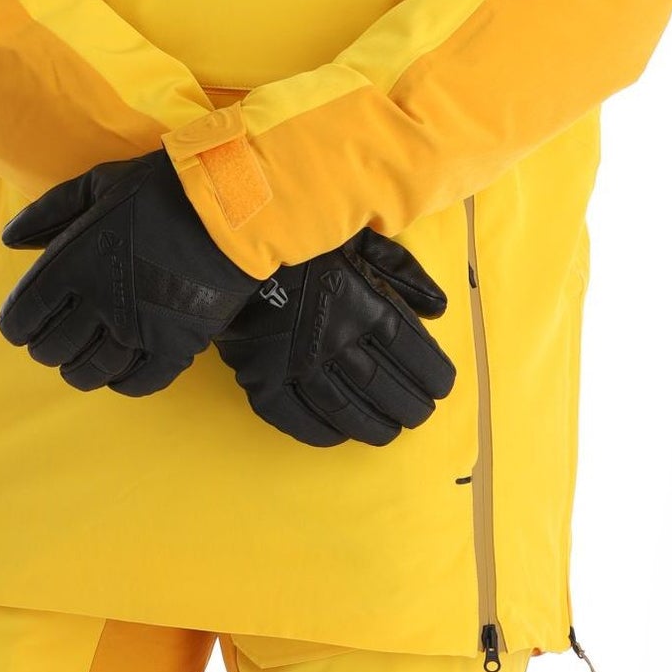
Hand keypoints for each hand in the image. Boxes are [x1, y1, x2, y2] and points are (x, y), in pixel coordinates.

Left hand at [0, 149, 259, 396]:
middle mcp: (98, 301)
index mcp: (72, 262)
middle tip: (57, 338)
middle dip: (47, 347)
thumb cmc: (160, 187)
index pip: (23, 316)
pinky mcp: (175, 344)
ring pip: (90, 372)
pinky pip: (139, 383)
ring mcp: (137, 327)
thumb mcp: (97, 184)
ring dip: (79, 370)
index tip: (25, 324)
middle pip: (52, 349)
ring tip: (83, 359)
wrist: (228, 203)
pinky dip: (122, 383)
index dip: (17, 326)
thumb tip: (10, 240)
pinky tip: (120, 371)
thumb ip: (48, 212)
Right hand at [215, 230, 456, 445]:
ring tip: (390, 432)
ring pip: (347, 411)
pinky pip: (298, 419)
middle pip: (386, 388)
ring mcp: (298, 364)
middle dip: (411, 406)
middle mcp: (336, 340)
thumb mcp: (360, 238)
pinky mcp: (262, 378)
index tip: (441, 387)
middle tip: (420, 414)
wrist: (230, 241)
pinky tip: (339, 434)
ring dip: (374, 427)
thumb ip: (401, 271)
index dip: (433, 375)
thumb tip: (438, 309)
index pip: (413, 353)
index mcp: (364, 304)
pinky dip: (322, 432)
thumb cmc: (304, 237)